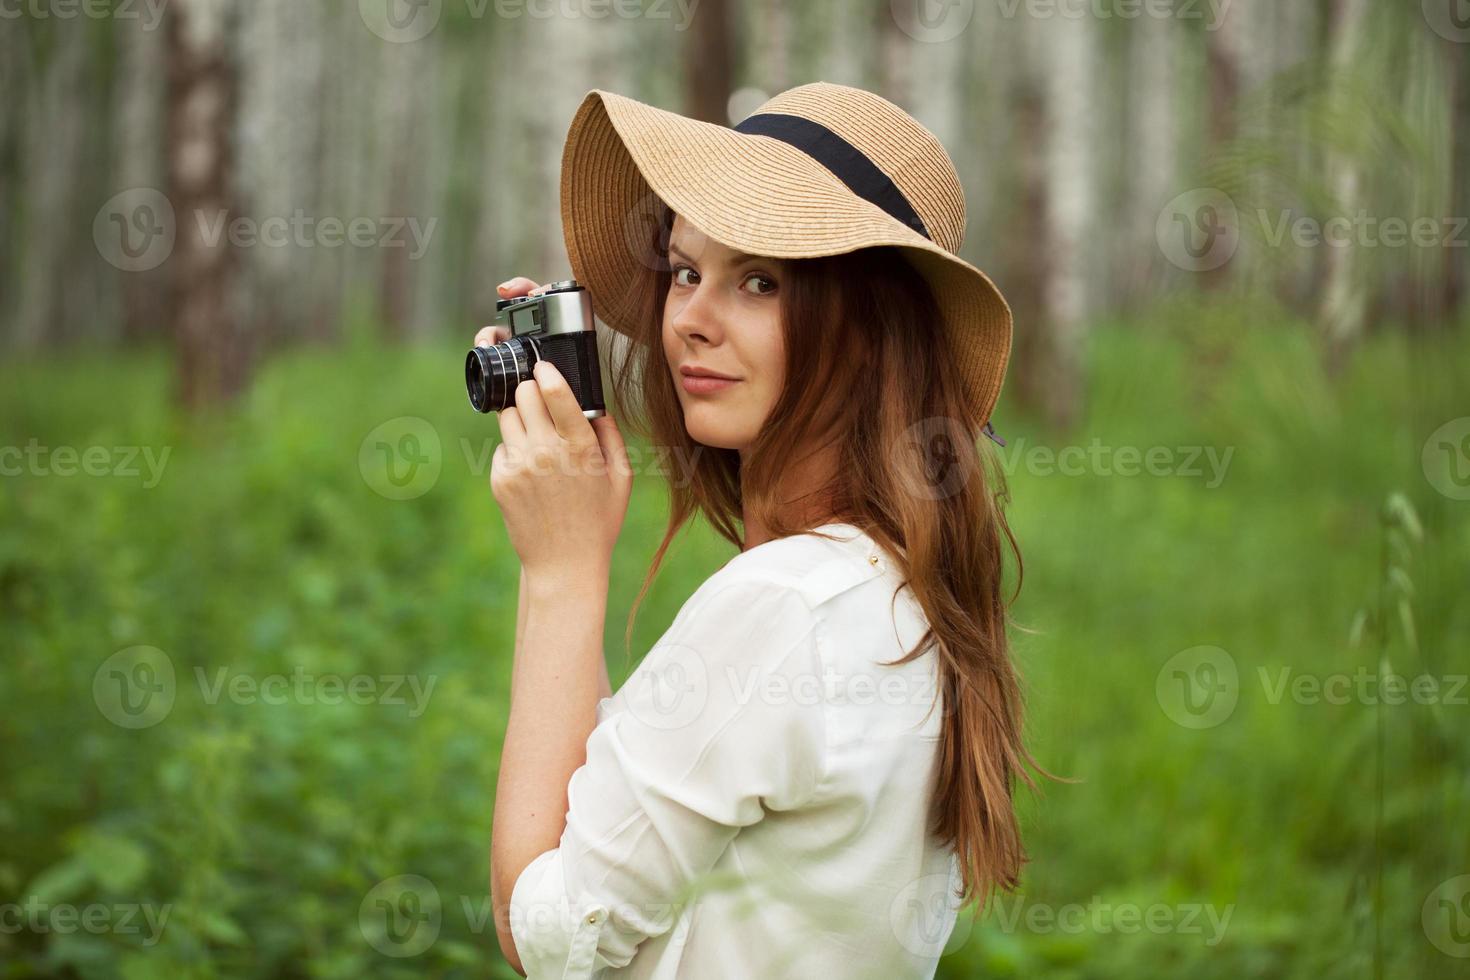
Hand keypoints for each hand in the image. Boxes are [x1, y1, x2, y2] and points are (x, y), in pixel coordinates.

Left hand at [482, 276, 632, 583]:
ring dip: (521, 417)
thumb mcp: (620, 478)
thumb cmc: (598, 522)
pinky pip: (502, 447)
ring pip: (508, 416)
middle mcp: (546, 452)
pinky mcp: (500, 479)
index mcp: (579, 447)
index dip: (547, 372)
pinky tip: (531, 471)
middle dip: (532, 392)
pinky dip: (514, 449)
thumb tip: (595, 407)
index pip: (555, 392)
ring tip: (538, 437)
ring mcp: (519, 465)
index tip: (544, 366)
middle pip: (524, 394)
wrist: (563, 564)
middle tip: (541, 401)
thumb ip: (610, 437)